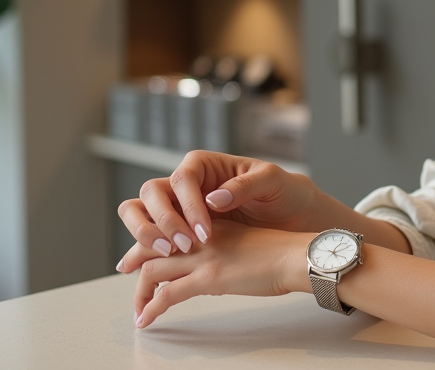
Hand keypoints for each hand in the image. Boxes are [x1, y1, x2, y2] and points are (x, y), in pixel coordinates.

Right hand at [115, 151, 316, 270]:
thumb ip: (244, 186)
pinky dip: (147, 251)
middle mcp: (185, 184)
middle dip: (162, 221)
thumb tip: (213, 198)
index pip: (182, 179)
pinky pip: (152, 237)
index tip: (203, 233)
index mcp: (204, 165)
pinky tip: (156, 269)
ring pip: (140, 213)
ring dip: (145, 234)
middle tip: (183, 247)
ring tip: (167, 256)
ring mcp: (178, 207)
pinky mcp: (179, 230)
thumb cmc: (284, 192)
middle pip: (151, 194)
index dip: (188, 206)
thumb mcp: (272, 181)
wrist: (293, 217)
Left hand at [130, 220, 313, 327]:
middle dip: (135, 261)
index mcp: (212, 225)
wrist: (295, 256)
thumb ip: (227, 250)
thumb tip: (219, 268)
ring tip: (138, 310)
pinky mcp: (208, 278)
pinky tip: (146, 320)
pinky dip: (151, 308)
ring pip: (152, 270)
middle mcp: (202, 237)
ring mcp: (203, 257)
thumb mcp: (247, 243)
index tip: (143, 252)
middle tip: (125, 271)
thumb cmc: (282, 252)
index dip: (151, 240)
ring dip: (140, 292)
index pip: (169, 228)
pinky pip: (167, 295)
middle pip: (153, 246)